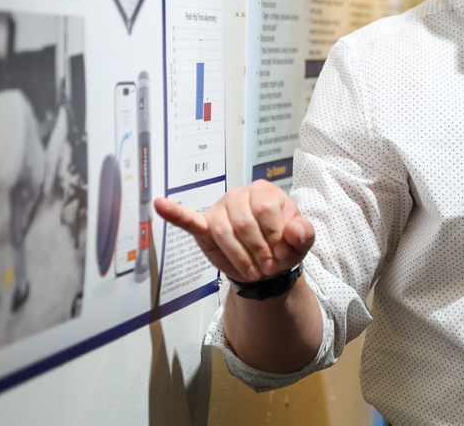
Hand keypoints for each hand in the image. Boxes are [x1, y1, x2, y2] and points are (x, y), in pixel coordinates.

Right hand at [155, 179, 314, 282]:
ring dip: (239, 256)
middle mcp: (241, 195)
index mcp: (266, 192)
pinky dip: (174, 213)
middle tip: (267, 268)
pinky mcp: (205, 226)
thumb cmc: (282, 246)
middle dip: (258, 250)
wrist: (267, 264)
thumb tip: (293, 229)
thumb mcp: (300, 242)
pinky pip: (188, 218)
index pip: (267, 209)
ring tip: (252, 271)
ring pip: (225, 231)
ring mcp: (220, 209)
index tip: (281, 255)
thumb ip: (303, 234)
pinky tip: (160, 204)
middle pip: (245, 222)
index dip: (275, 236)